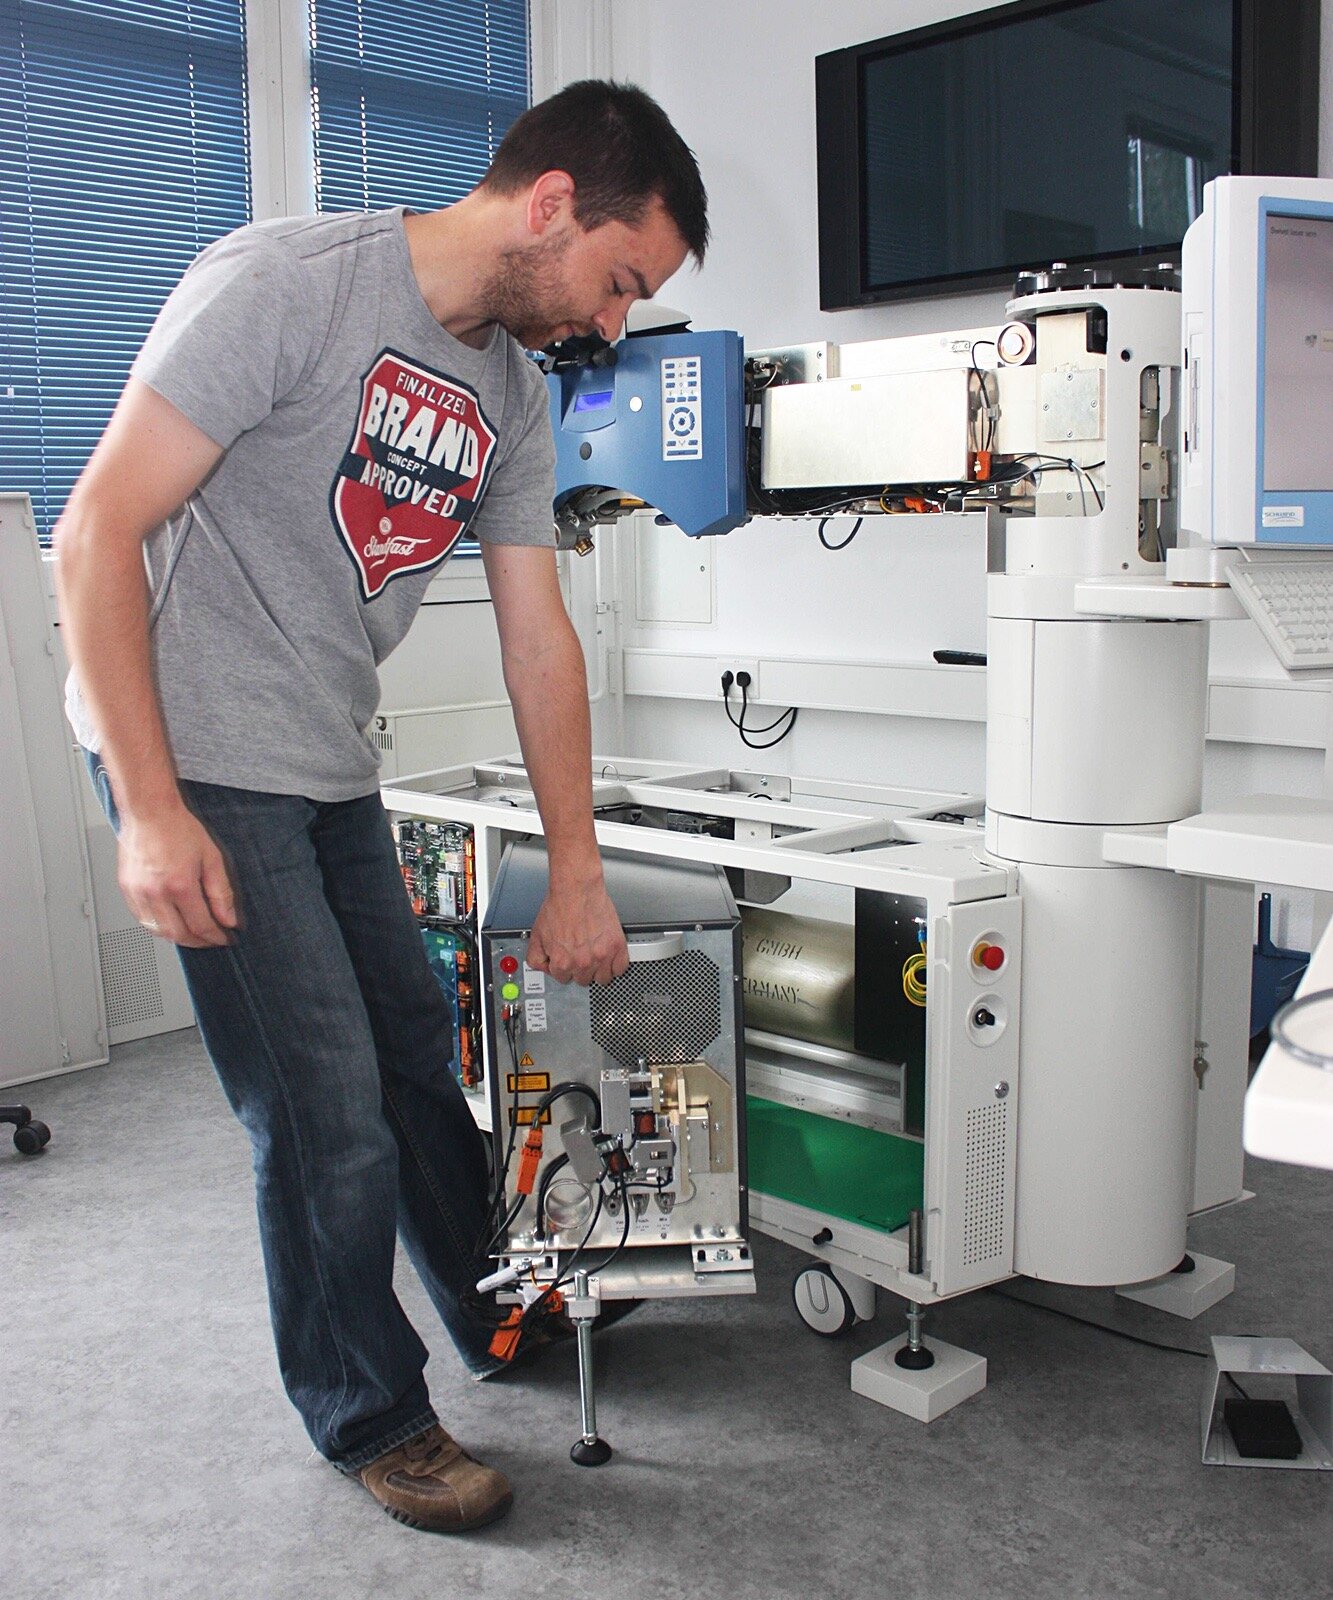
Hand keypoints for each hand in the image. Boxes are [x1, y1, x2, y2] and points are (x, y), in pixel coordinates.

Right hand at [118, 803, 238, 947]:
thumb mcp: (211, 858)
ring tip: (193, 933)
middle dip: (198, 942)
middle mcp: (156, 892)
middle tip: (211, 939)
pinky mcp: (126, 889)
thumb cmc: (178, 828)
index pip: (200, 925)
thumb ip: (220, 893)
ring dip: (177, 937)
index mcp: (179, 885)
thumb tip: (228, 918)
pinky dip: (158, 927)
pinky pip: (142, 919)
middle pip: (178, 934)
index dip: (215, 937)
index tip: (224, 938)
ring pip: (157, 931)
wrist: (149, 812)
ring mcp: (138, 892)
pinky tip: (170, 922)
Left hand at [526, 881, 627, 985]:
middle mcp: (582, 962)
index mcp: (562, 962)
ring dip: (598, 970)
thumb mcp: (537, 935)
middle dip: (580, 969)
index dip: (563, 968)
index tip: (568, 960)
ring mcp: (602, 956)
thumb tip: (544, 966)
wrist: (576, 889)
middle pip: (583, 980)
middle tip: (581, 956)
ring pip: (603, 978)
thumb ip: (536, 957)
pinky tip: (609, 957)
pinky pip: (620, 968)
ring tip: (595, 958)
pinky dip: (616, 965)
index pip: (563, 978)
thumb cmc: (559, 906)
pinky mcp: (616, 946)